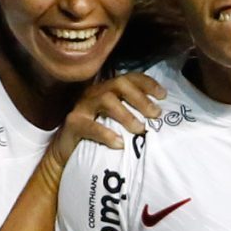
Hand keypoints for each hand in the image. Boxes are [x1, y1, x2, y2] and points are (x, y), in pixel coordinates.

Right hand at [52, 72, 167, 159]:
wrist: (68, 153)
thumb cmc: (98, 137)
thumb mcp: (117, 123)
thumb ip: (133, 116)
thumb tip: (159, 119)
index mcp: (108, 90)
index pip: (129, 78)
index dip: (147, 83)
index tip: (163, 95)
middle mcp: (95, 93)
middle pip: (119, 84)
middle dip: (140, 98)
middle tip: (155, 115)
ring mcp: (82, 107)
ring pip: (106, 100)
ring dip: (126, 114)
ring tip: (139, 129)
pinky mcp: (73, 124)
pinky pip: (90, 126)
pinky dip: (107, 134)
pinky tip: (119, 143)